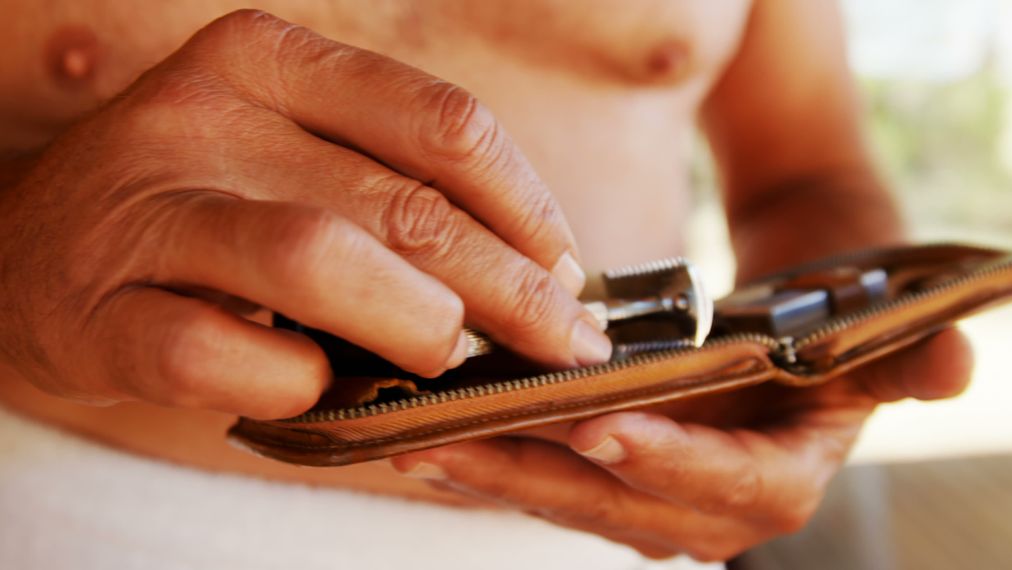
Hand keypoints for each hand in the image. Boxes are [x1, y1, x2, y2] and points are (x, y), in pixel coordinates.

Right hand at [0, 10, 610, 419]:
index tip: (568, 270)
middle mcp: (204, 117)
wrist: (26, 250)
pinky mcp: (101, 313)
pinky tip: (320, 390)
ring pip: (316, 261)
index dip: (527, 207)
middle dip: (507, 289)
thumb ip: (389, 188)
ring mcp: (146, 211)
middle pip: (401, 204)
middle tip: (560, 344)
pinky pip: (222, 357)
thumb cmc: (194, 206)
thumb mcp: (287, 153)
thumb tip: (534, 272)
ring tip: (454, 365)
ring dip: (413, 327)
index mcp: (268, 60)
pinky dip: (294, 385)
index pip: (441, 125)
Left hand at [391, 328, 972, 560]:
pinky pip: (549, 475)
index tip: (599, 427)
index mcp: (780, 482)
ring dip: (495, 472)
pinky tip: (434, 429)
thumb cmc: (835, 314)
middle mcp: (711, 508)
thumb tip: (957, 364)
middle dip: (538, 476)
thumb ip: (910, 359)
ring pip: (567, 497)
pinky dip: (495, 455)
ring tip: (419, 438)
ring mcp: (654, 497)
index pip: (723, 485)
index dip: (666, 462)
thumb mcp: (878, 334)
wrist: (798, 313)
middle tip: (457, 438)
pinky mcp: (612, 476)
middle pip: (618, 503)